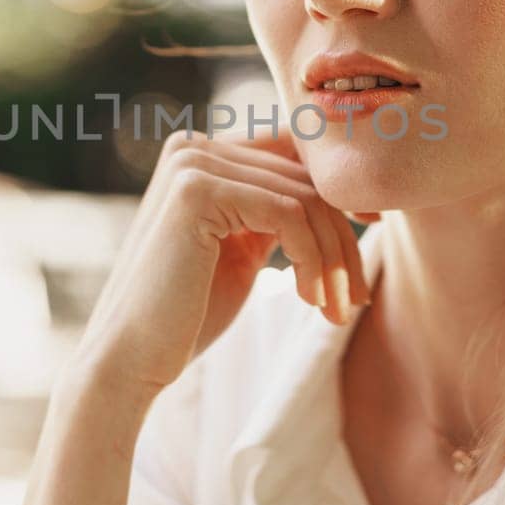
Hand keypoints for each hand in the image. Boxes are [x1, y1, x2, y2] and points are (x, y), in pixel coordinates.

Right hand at [74, 123, 372, 397]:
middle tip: (358, 296)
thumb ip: (273, 211)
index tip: (372, 230)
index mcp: (200, 155)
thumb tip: (338, 194)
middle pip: (302, 178)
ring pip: (304, 198)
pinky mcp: (197, 189)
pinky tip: (310, 300)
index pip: (291, 156)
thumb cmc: (189, 314)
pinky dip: (311, 259)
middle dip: (341, 239)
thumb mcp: (241, 249)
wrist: (132, 358)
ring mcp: (192, 163)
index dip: (338, 193)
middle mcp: (193, 146)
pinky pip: (288, 214)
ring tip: (339, 308)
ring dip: (333, 258)